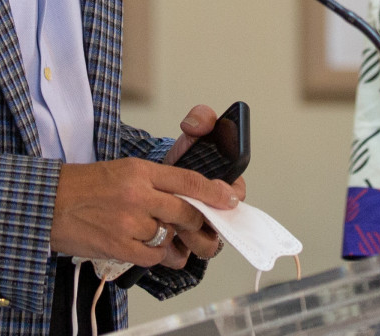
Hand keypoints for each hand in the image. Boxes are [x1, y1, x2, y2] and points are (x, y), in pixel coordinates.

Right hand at [50, 158, 238, 267]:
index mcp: (139, 170)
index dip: (214, 193)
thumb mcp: (122, 170)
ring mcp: (129, 221)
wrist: (48, 204)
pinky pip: (153, 256)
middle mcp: (137, 193)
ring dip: (171, 241)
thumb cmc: (84, 187)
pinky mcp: (119, 245)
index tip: (230, 199)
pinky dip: (155, 256)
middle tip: (197, 226)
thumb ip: (155, 183)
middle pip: (186, 212)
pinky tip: (145, 248)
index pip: (188, 180)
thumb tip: (185, 200)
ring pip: (170, 236)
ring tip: (160, 238)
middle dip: (197, 222)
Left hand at [160, 105, 248, 263]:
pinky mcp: (177, 248)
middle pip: (223, 226)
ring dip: (193, 239)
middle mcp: (214, 213)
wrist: (142, 185)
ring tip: (174, 227)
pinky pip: (181, 257)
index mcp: (224, 188)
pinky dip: (172, 252)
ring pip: (205, 245)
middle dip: (207, 219)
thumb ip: (200, 121)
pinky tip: (160, 241)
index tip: (221, 192)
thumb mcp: (189, 138)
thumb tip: (199, 122)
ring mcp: (198, 233)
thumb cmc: (176, 164)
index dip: (230, 194)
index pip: (237, 193)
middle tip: (191, 210)